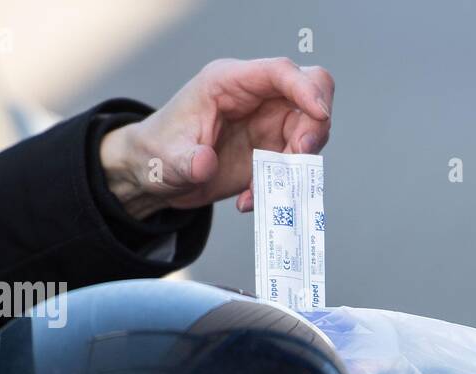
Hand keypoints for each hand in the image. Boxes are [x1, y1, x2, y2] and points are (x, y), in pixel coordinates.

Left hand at [99, 57, 333, 218]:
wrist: (156, 178)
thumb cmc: (158, 154)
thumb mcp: (166, 158)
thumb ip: (187, 160)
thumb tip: (204, 163)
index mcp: (229, 83)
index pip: (279, 72)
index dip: (305, 88)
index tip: (319, 113)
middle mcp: (256, 99)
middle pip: (310, 94)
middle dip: (314, 126)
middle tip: (300, 156)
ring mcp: (268, 125)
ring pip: (310, 132)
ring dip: (299, 165)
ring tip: (261, 190)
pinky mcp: (272, 152)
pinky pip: (296, 166)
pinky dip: (283, 187)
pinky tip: (249, 200)